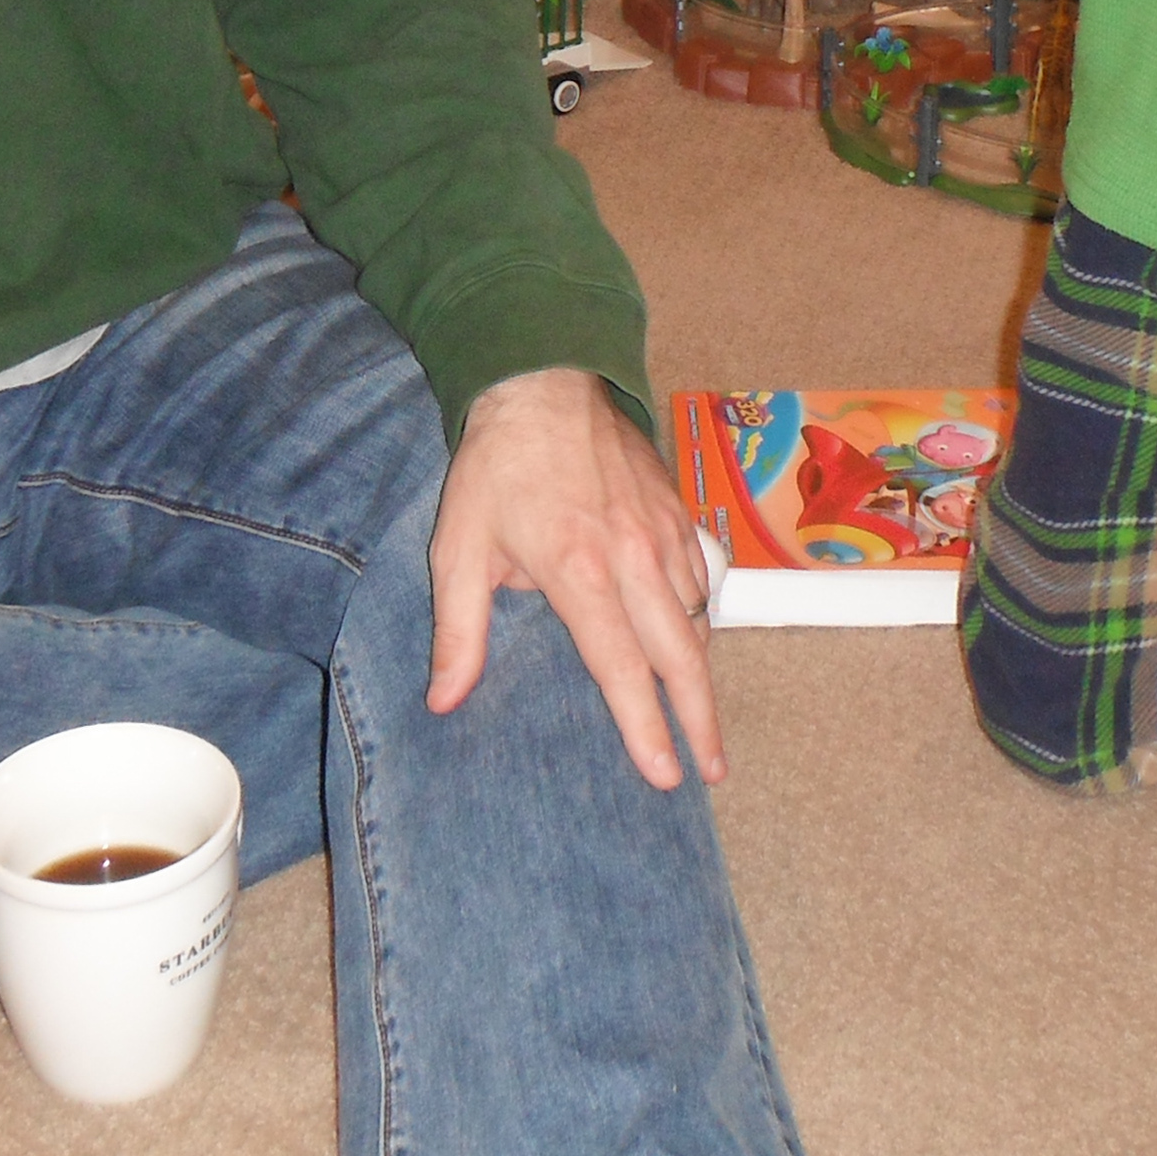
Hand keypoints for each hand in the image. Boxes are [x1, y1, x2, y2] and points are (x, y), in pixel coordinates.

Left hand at [427, 366, 722, 790]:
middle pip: (682, 655)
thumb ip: (457, 629)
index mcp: (580, 573)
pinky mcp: (677, 508)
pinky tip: (693, 635)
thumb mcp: (457, 547)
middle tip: (711, 770)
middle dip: (700, 719)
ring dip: (701, 669)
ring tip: (700, 714)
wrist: (542, 380)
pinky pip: (701, 576)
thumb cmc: (496, 466)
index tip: (665, 775)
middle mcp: (634, 558)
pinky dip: (702, 614)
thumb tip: (444, 701)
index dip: (646, 728)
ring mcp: (663, 531)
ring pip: (699, 617)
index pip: (623, 669)